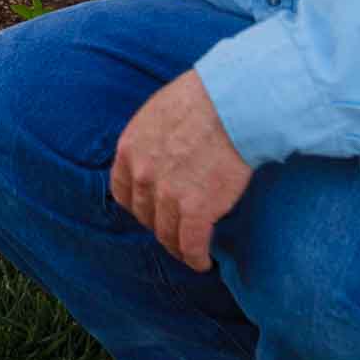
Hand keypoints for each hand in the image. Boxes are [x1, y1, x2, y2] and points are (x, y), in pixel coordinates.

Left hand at [110, 70, 252, 271]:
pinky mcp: (196, 210)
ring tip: (190, 250)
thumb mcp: (160, 112)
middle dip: (160, 224)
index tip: (152, 210)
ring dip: (178, 246)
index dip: (138, 205)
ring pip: (167, 234)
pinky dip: (196, 257)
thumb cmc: (206, 98)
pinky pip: (191, 244)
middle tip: (177, 228)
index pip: (123, 192)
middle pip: (146, 215)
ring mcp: (168, 195)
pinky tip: (203, 261)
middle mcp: (143, 175)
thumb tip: (160, 152)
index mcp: (130, 149)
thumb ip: (151, 138)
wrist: (235, 105)